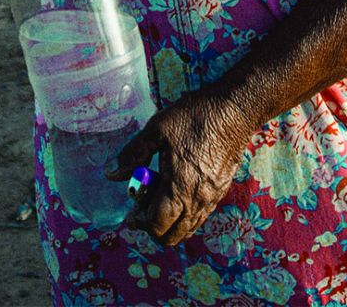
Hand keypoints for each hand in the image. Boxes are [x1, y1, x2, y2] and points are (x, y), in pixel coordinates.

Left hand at [106, 89, 258, 245]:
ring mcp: (212, 198)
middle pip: (172, 235)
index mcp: (179, 188)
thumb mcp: (157, 129)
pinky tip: (178, 190)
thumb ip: (133, 154)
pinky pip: (201, 216)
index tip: (130, 212)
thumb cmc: (195, 117)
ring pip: (188, 228)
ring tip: (160, 197)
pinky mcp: (221, 190)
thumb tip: (111, 174)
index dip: (139, 222)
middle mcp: (198, 200)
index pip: (156, 225)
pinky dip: (185, 213)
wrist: (236, 110)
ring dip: (170, 222)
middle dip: (153, 227)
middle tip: (143, 207)